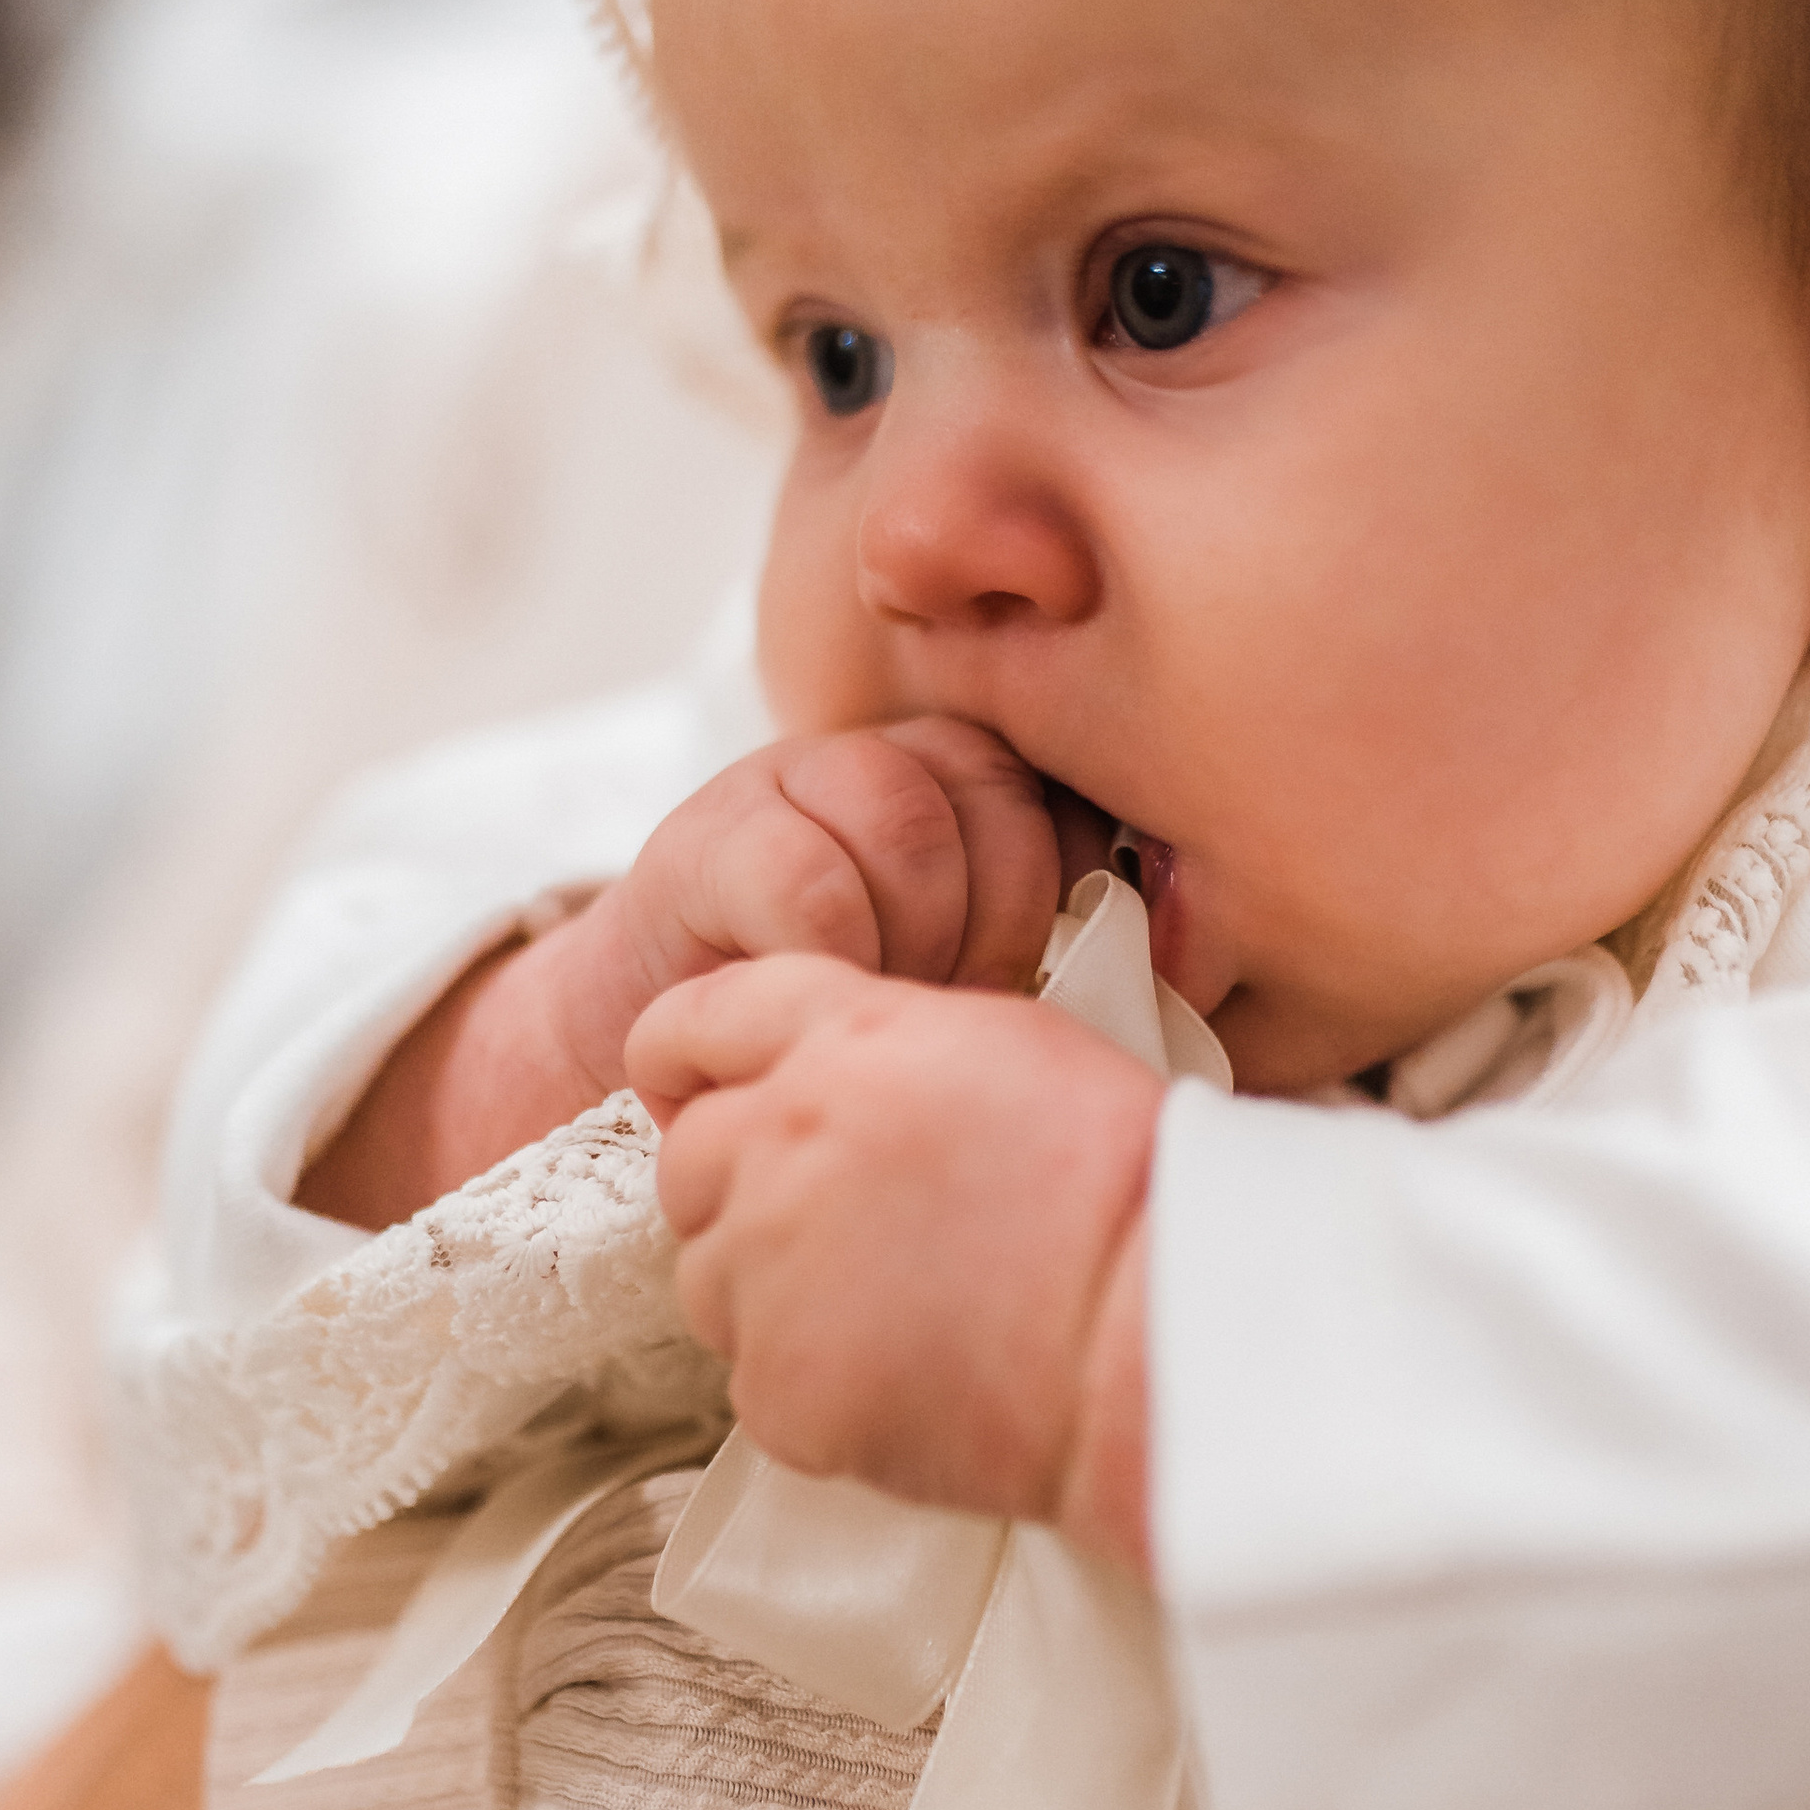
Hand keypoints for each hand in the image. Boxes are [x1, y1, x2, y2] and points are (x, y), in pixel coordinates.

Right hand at [303, 718, 1060, 1230]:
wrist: (647, 1047)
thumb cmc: (829, 1028)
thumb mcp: (952, 982)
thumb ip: (1038, 946)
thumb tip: (1162, 956)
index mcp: (965, 788)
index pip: (1066, 803)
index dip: (1062, 898)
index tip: (1023, 979)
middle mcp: (883, 762)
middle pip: (998, 799)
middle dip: (990, 927)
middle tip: (945, 999)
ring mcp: (789, 785)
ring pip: (911, 828)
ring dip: (909, 942)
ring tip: (875, 1000)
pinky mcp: (706, 839)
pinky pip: (811, 884)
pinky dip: (829, 959)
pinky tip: (809, 996)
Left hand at [631, 958, 1159, 1559]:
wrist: (1159, 1340)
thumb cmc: (1128, 1197)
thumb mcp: (1013, 1048)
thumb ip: (888, 1044)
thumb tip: (827, 1068)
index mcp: (843, 1042)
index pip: (689, 1021)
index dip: (688, 1063)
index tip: (699, 1094)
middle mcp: (783, 1142)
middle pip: (689, 1161)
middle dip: (745, 1190)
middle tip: (850, 1228)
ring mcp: (767, 1269)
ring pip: (710, 1277)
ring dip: (773, 1292)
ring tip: (897, 1305)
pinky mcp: (778, 1384)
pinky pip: (755, 1378)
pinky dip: (813, 1382)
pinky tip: (907, 1372)